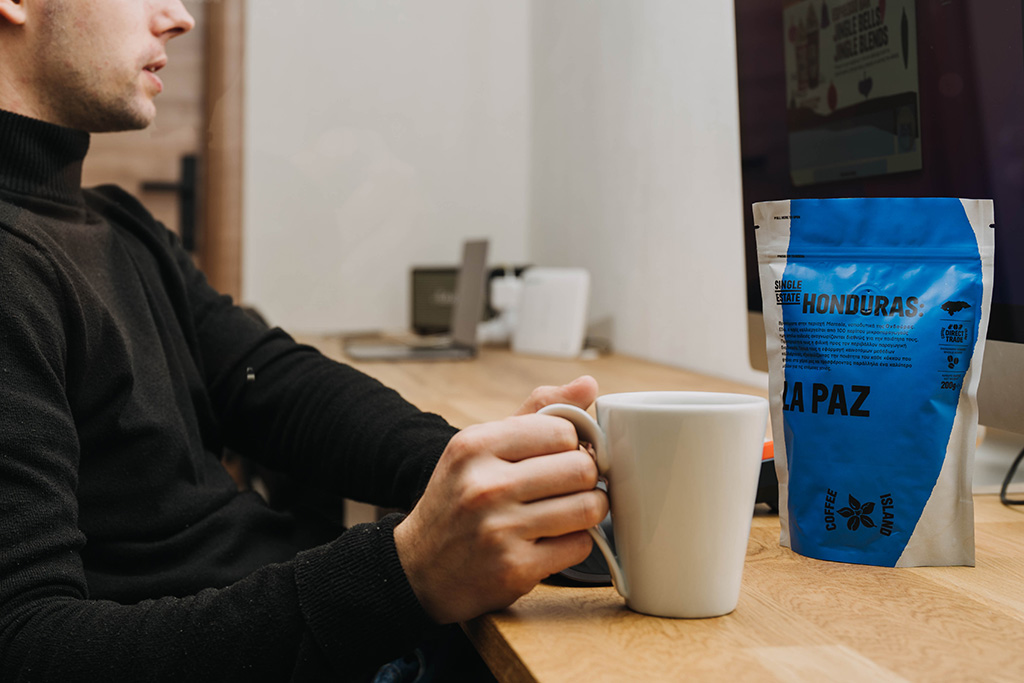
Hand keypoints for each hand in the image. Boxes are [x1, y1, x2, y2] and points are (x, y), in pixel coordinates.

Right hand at [394, 376, 606, 623]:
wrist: (419, 568)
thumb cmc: (459, 499)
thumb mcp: (482, 447)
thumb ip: (537, 412)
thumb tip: (589, 384)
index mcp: (475, 445)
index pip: (563, 431)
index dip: (572, 444)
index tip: (563, 457)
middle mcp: (484, 486)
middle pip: (581, 469)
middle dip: (585, 478)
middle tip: (570, 486)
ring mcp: (499, 530)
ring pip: (588, 508)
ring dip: (588, 511)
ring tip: (568, 511)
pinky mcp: (515, 569)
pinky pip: (580, 546)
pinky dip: (574, 543)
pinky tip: (552, 541)